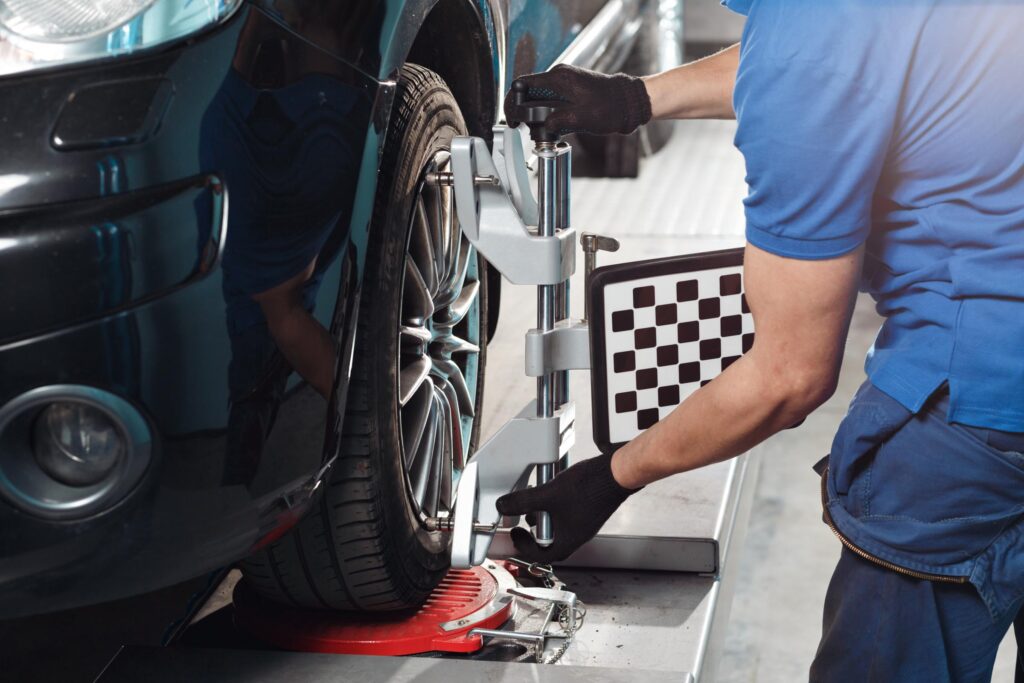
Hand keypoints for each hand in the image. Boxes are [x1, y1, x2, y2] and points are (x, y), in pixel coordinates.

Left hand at [495, 452, 640, 562]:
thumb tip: (504, 506)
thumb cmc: (591, 488)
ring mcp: (584, 523)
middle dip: (534, 532)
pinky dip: (556, 508)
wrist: (616, 474)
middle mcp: (578, 535)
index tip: (516, 535)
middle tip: (524, 522)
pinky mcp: (588, 510)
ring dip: (545, 518)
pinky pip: (568, 515)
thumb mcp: (548, 494)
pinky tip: (553, 492)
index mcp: (568, 540)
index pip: (541, 555)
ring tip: (536, 503)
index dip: (524, 547)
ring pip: (559, 527)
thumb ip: (523, 501)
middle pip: (550, 542)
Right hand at [503, 64, 651, 136]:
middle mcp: (559, 75)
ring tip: (538, 131)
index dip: (513, 103)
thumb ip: (556, 122)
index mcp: (558, 77)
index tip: (513, 120)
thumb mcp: (580, 119)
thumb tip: (542, 128)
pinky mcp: (571, 88)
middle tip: (522, 128)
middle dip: (523, 111)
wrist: (631, 102)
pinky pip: (551, 99)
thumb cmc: (611, 107)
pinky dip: (547, 112)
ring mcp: (565, 80)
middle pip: (529, 91)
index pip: (523, 85)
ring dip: (535, 113)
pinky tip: (550, 127)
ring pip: (539, 96)